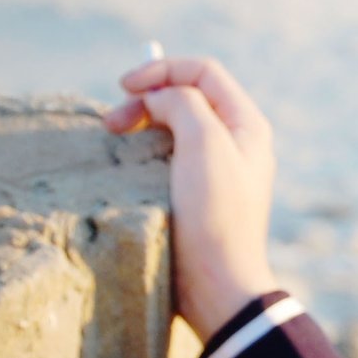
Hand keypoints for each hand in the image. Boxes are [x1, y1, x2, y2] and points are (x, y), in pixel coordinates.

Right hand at [102, 55, 280, 338]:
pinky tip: (126, 169)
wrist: (217, 287)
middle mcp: (236, 142)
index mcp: (246, 124)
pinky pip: (169, 159)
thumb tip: (160, 98)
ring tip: (114, 142)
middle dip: (147, 100)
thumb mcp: (203, 144)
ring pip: (175, 128)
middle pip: (187, 98)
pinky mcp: (197, 196)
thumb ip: (183, 104)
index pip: (203, 73)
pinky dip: (144, 154)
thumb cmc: (215, 215)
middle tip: (111, 124)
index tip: (123, 87)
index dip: (162, 70)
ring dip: (142, 127)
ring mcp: (217, 169)